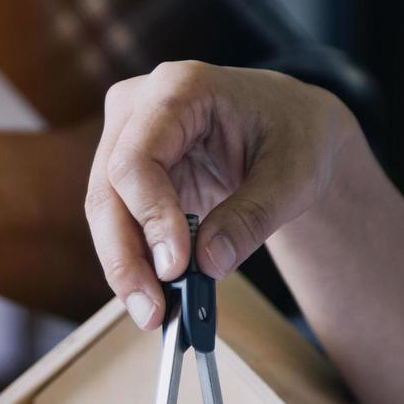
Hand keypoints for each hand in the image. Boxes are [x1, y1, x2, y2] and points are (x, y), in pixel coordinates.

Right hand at [85, 61, 359, 329]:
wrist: (293, 130)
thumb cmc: (297, 136)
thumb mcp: (295, 176)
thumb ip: (253, 216)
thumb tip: (208, 264)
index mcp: (179, 88)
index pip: (138, 158)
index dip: (150, 217)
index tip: (176, 267)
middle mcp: (139, 108)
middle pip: (108, 190)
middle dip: (126, 257)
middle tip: (152, 311)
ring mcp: (128, 139)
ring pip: (106, 212)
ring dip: (125, 268)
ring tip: (154, 314)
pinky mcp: (129, 175)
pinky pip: (121, 224)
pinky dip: (137, 263)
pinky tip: (157, 298)